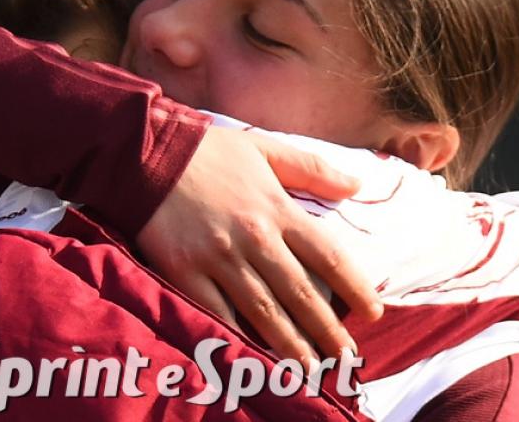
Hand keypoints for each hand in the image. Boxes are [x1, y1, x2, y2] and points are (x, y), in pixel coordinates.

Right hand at [136, 126, 383, 362]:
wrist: (145, 154)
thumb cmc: (207, 151)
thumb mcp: (265, 148)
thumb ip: (312, 168)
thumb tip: (356, 185)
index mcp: (277, 209)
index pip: (328, 255)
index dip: (355, 286)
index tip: (373, 310)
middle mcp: (254, 239)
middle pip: (301, 293)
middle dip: (328, 330)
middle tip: (346, 357)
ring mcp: (219, 259)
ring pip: (264, 312)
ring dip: (291, 345)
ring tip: (309, 369)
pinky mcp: (185, 273)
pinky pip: (218, 314)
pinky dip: (238, 338)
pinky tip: (255, 358)